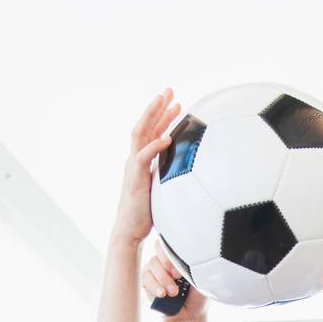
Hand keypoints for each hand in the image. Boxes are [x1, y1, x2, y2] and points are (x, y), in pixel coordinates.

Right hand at [112, 89, 181, 245]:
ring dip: (153, 116)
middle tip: (169, 90)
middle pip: (144, 125)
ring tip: (164, 101)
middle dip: (157, 106)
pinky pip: (144, 158)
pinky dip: (155, 146)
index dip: (162, 116)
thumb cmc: (147, 215)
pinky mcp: (136, 179)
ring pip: (140, 134)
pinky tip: (167, 137)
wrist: (130, 231)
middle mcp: (135, 159)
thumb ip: (171, 178)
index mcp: (142, 161)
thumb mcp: (163, 191)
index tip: (175, 102)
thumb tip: (192, 173)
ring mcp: (133, 167)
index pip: (151, 132)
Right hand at [141, 246, 209, 320]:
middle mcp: (165, 258)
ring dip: (163, 279)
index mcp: (178, 253)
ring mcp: (154, 268)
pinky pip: (146, 278)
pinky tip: (162, 294)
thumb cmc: (197, 293)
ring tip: (174, 292)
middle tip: (178, 277)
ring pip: (152, 264)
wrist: (190, 313)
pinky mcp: (146, 280)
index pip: (171, 240)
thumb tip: (193, 256)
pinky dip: (155, 286)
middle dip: (168, 264)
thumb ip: (197, 265)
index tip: (182, 267)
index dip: (173, 251)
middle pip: (159, 249)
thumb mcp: (202, 277)